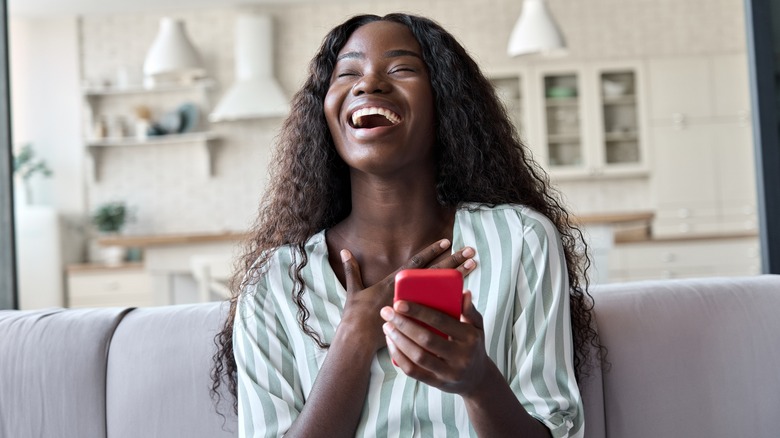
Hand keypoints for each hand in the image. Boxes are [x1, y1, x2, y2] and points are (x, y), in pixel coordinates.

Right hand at [338, 239, 476, 351]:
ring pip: (442, 288)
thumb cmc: (356, 315)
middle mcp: (407, 292)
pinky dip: (452, 302)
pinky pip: (439, 309)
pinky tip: (467, 294)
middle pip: (435, 273)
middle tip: (471, 249)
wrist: (358, 340)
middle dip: (453, 260)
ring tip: (474, 264)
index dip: (431, 251)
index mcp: (394, 282)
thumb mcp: (354, 290)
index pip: (416, 263)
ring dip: (459, 276)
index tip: (447, 241)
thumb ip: (351, 269)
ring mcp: (414, 306)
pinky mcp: (418, 320)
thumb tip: (344, 251)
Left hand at [381, 290, 488, 395]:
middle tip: (387, 313)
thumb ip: (470, 311)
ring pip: (418, 356)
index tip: (399, 303)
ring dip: (398, 340)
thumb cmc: (473, 346)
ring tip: (387, 326)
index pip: (441, 321)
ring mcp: (449, 372)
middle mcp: (461, 356)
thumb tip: (464, 293)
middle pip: (426, 339)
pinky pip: (413, 371)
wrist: (478, 379)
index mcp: (470, 337)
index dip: (418, 312)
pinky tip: (391, 343)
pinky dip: (399, 356)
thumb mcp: (477, 327)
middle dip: (403, 324)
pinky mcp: (437, 383)